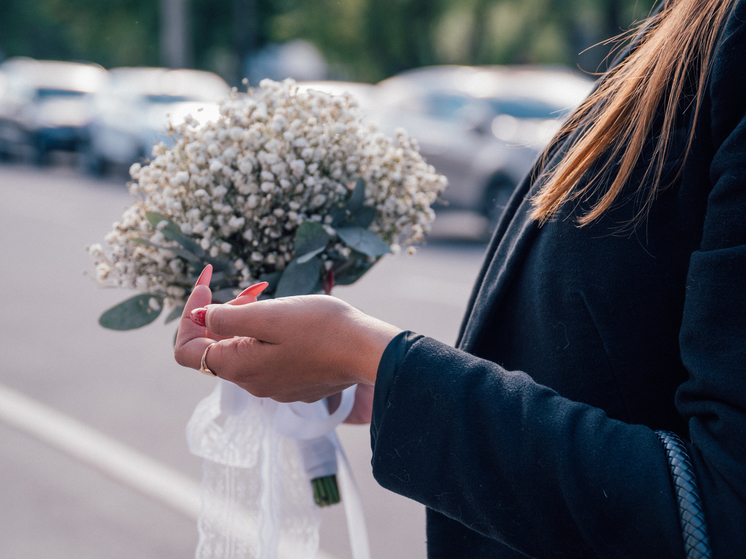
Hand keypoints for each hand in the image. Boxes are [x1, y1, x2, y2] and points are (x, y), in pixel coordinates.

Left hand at [174, 268, 401, 405]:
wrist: (367, 351)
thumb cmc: (322, 328)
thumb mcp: (268, 315)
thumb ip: (226, 318)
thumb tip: (199, 318)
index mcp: (238, 367)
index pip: (185, 350)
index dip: (188, 315)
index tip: (208, 286)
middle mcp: (252, 382)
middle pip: (216, 347)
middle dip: (225, 314)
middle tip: (255, 291)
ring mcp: (274, 385)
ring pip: (244, 350)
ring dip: (248, 322)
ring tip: (275, 301)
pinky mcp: (295, 383)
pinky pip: (267, 358)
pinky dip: (269, 336)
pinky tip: (293, 321)